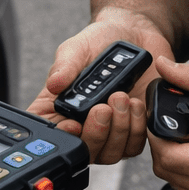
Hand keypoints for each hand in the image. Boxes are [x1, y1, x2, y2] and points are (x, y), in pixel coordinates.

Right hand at [28, 9, 171, 164]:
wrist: (135, 36)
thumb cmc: (99, 42)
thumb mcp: (77, 48)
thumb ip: (65, 66)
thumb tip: (54, 84)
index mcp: (59, 108)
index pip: (51, 134)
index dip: (60, 138)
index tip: (73, 126)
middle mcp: (82, 124)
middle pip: (83, 151)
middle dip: (95, 133)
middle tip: (103, 107)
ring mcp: (108, 131)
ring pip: (109, 153)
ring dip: (119, 129)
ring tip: (123, 97)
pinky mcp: (132, 131)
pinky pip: (133, 146)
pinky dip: (137, 128)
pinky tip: (137, 104)